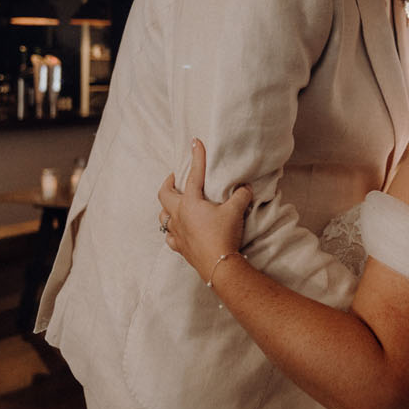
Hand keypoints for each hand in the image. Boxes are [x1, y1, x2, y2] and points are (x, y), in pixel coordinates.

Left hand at [157, 139, 252, 277]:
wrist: (219, 265)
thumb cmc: (224, 235)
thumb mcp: (236, 211)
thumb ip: (240, 195)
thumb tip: (245, 188)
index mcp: (190, 202)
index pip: (193, 175)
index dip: (197, 157)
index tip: (195, 142)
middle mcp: (178, 215)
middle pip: (164, 194)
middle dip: (169, 183)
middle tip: (176, 177)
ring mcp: (176, 232)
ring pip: (163, 215)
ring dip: (167, 207)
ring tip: (174, 203)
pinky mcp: (180, 247)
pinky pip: (169, 236)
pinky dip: (171, 231)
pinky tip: (176, 230)